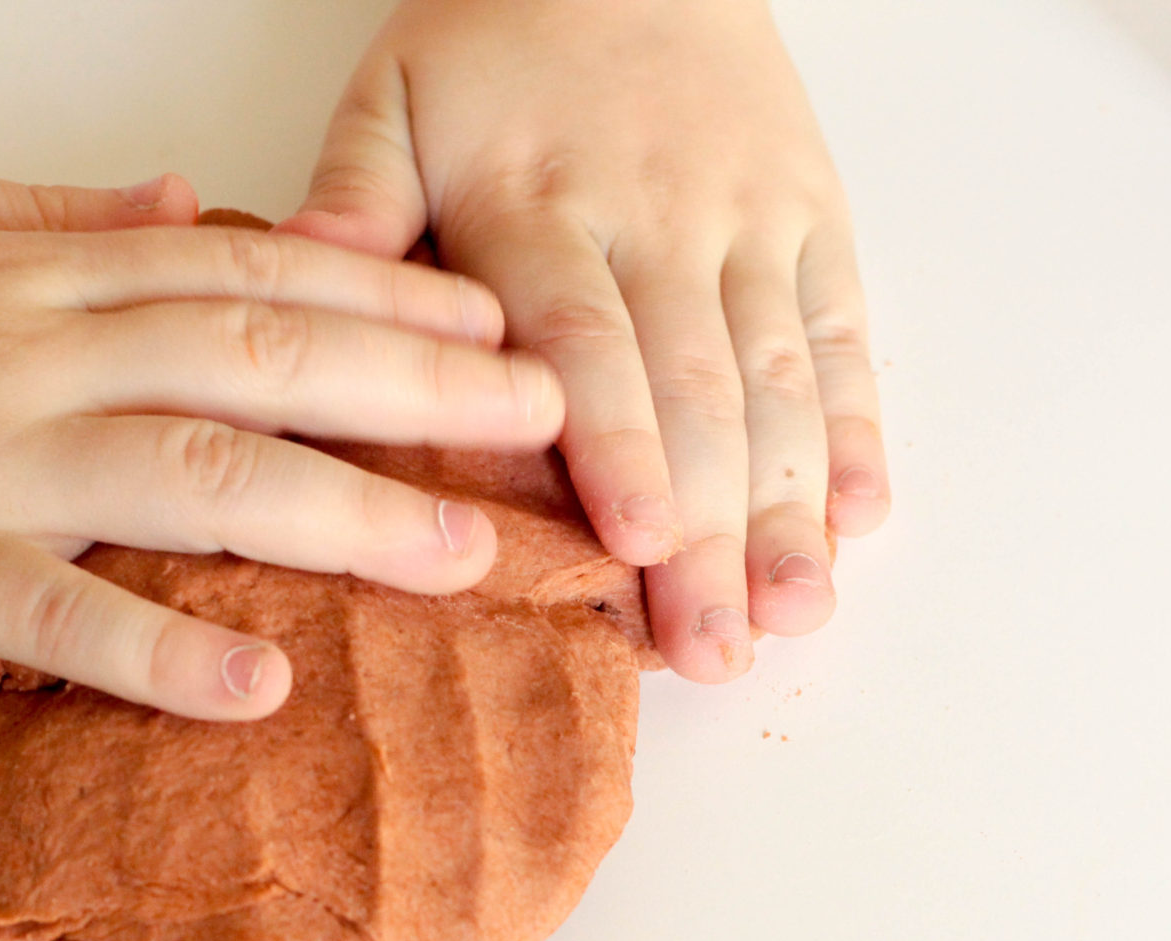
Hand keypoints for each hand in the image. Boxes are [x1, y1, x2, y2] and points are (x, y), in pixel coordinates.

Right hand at [0, 168, 562, 717]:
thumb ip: (49, 212)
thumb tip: (180, 195)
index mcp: (29, 272)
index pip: (244, 268)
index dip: (380, 291)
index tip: (488, 317)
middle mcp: (25, 353)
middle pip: (256, 356)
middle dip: (416, 385)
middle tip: (543, 418)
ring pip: (192, 475)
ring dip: (338, 513)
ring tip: (460, 554)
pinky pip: (57, 613)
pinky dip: (161, 649)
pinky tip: (261, 685)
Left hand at [277, 0, 889, 680]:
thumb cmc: (499, 39)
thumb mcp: (394, 96)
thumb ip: (355, 194)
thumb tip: (310, 274)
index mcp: (541, 208)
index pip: (587, 343)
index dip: (618, 448)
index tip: (632, 548)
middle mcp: (660, 226)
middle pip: (694, 393)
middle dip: (709, 531)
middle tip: (714, 649)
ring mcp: (748, 227)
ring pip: (780, 379)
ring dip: (789, 505)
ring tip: (795, 611)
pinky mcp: (812, 223)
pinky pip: (842, 332)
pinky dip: (856, 426)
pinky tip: (860, 516)